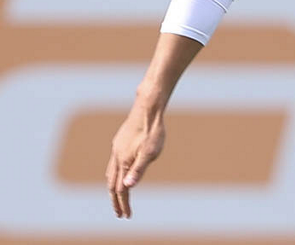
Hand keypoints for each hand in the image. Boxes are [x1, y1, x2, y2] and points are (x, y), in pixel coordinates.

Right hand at [106, 102, 166, 217]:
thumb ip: (139, 170)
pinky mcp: (119, 142)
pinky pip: (113, 163)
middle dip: (116, 201)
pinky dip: (113, 174)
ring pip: (110, 173)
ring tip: (117, 197)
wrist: (147, 109)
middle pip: (112, 185)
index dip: (123, 204)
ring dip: (112, 188)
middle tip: (120, 214)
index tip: (126, 216)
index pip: (121, 190)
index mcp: (124, 162)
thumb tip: (128, 187)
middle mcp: (116, 157)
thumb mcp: (150, 152)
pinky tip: (118, 172)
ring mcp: (116, 149)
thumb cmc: (153, 131)